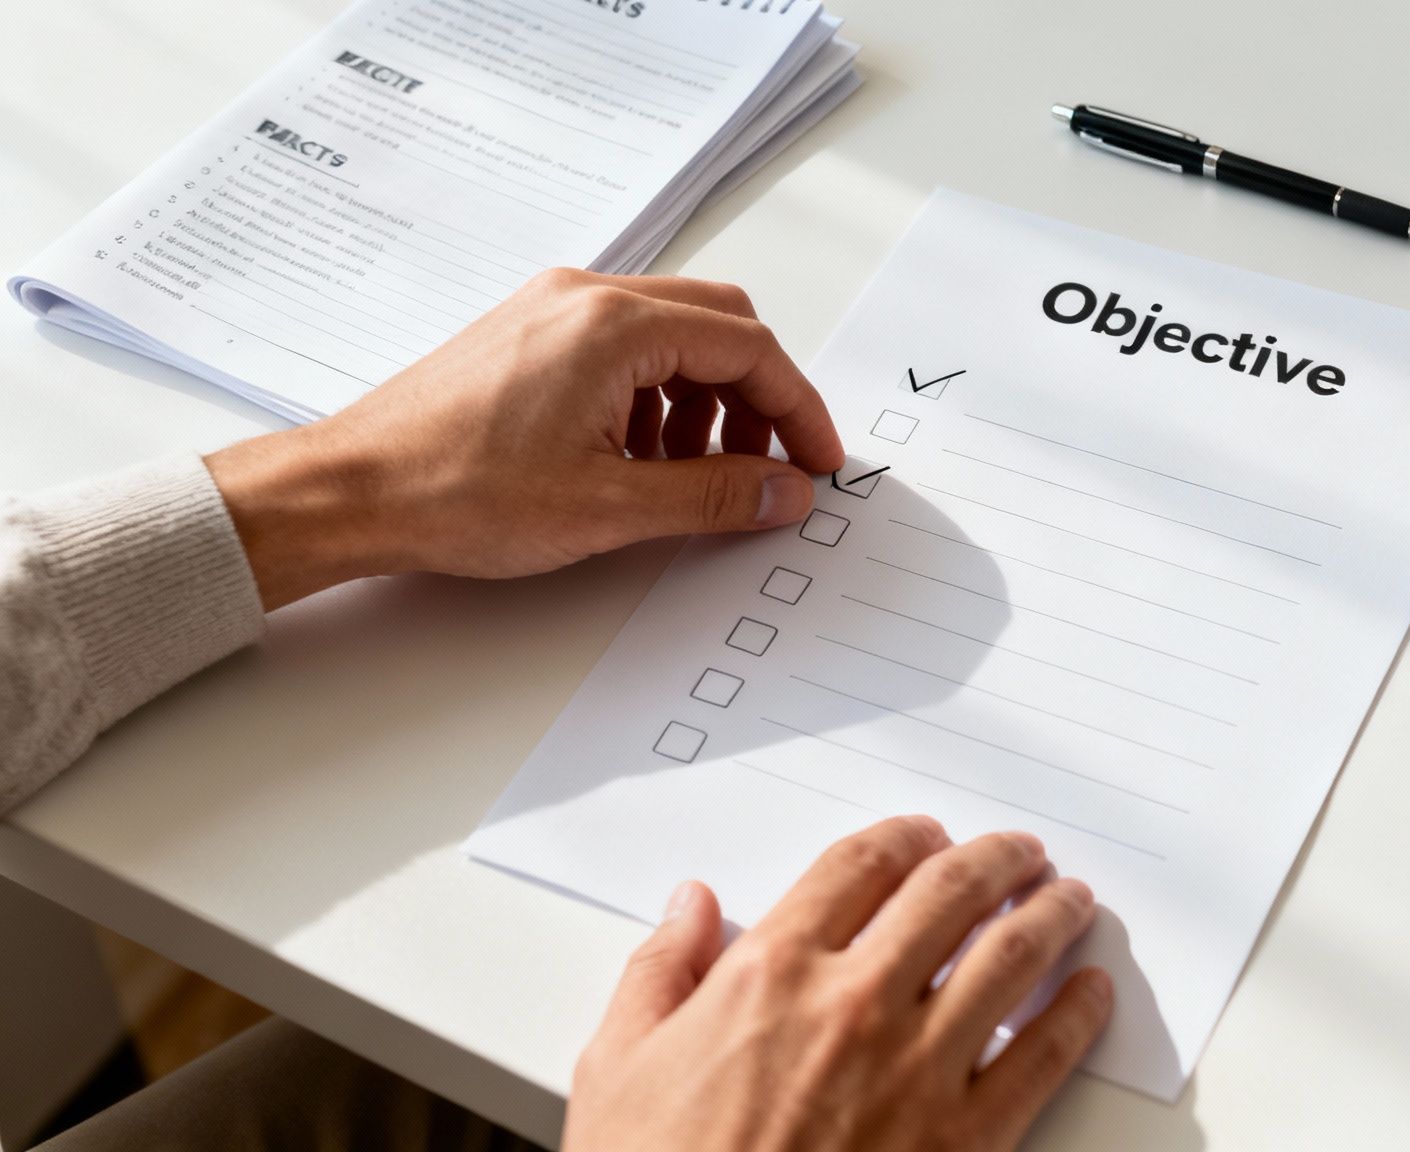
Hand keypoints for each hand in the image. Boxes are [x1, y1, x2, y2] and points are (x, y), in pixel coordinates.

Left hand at [204, 269, 845, 608]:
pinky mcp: (528, 332)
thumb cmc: (457, 491)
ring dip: (706, 401)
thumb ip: (716, 496)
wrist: (351, 491)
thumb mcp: (611, 508)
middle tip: (767, 468)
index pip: (749, 347)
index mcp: (615, 325)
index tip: (817, 463)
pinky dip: (656, 396)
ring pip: (672, 336)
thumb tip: (786, 491)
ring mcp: (553, 309)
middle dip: (757, 399)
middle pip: (718, 326)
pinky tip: (638, 459)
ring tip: (694, 475)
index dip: (798, 410)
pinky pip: (623, 347)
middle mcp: (587, 297)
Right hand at [563, 816, 1112, 1151]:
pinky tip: (1091, 994)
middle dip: (996, 860)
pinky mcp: (965, 1137)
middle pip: (950, 893)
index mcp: (772, 972)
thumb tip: (689, 906)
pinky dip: (1078, 1015)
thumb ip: (658, 972)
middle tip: (1019, 853)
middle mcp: (856, 1002)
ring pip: (1010, 957)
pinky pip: (1044, 1057)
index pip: (860, 865)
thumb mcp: (617, 1066)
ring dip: (1049, 914)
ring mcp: (918, 1067)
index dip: (906, 837)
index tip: (927, 835)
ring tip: (1069, 899)